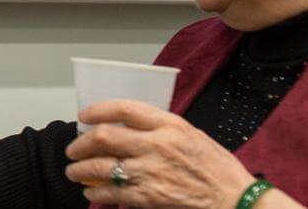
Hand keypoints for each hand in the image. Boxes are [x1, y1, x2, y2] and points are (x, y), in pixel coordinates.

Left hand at [65, 99, 254, 207]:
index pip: (125, 109)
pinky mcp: (148, 197)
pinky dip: (96, 191)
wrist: (234, 200)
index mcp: (170, 126)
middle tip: (73, 149)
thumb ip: (160, 129)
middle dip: (81, 144)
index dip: (98, 110)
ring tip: (74, 172)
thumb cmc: (216, 168)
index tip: (84, 116)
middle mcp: (157, 145)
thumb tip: (127, 128)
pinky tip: (92, 191)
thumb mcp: (192, 136)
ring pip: (100, 166)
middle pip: (104, 137)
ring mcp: (151, 172)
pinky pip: (111, 192)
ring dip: (80, 169)